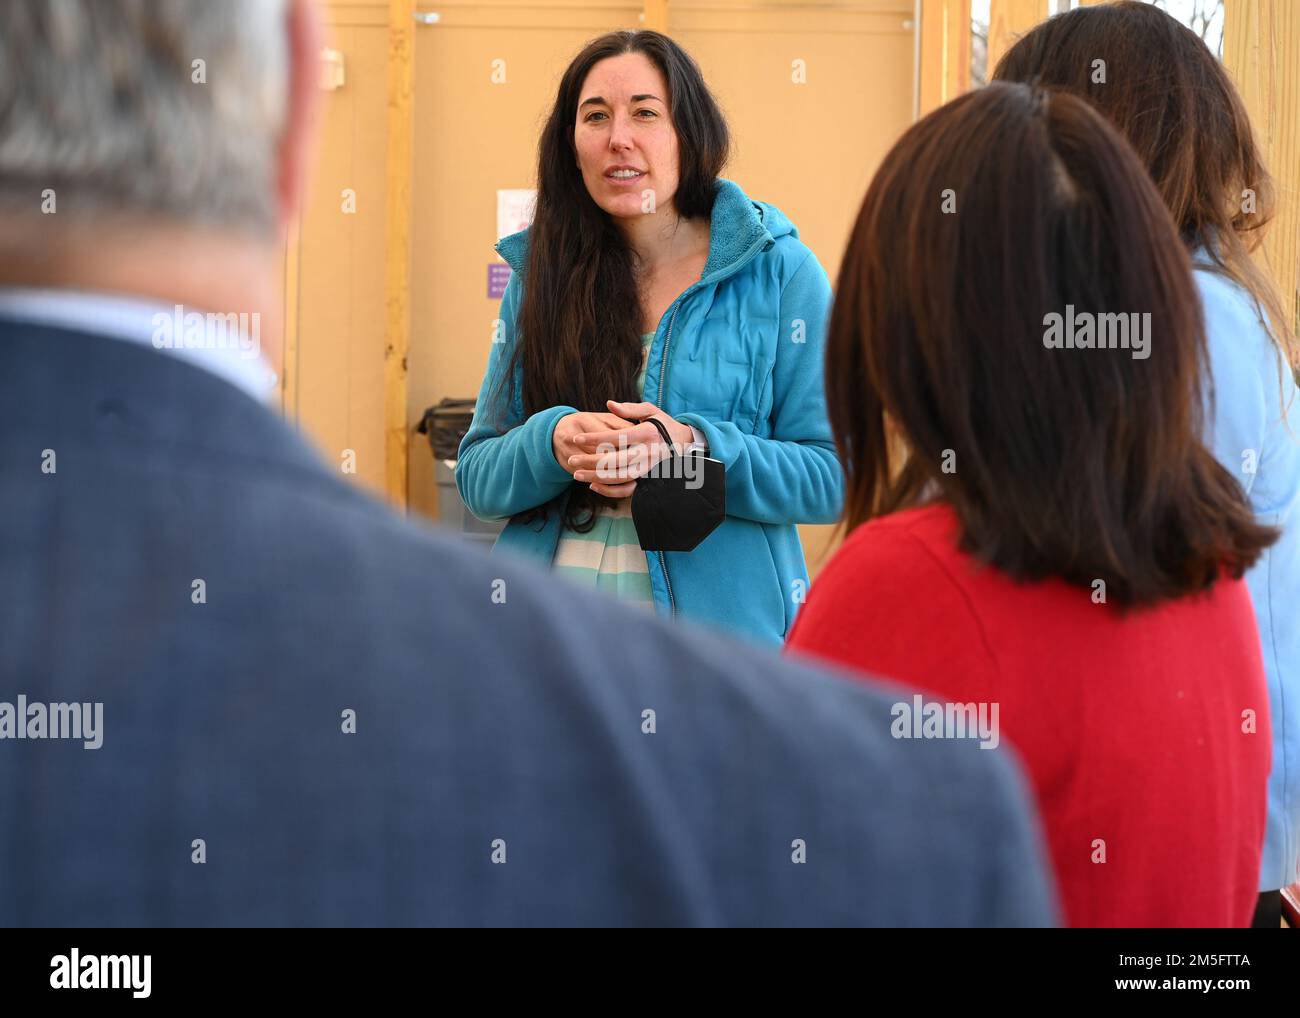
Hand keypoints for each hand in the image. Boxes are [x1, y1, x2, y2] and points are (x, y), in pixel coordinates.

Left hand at [567, 400, 693, 498]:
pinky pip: (628, 489)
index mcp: (647, 433)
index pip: (617, 437)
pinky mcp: (648, 479)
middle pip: (616, 460)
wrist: (685, 444)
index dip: (595, 438)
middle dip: (591, 462)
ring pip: (620, 477)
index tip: (576, 439)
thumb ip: (630, 408)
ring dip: (597, 478)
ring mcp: (649, 468)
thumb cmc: (663, 424)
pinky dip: (610, 490)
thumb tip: (609, 404)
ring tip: (576, 475)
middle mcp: (649, 452)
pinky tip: (593, 485)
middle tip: (572, 460)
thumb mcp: (651, 411)